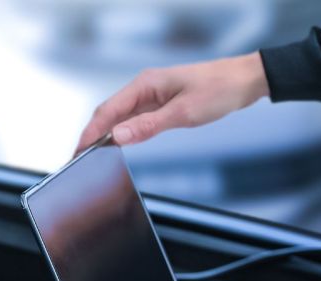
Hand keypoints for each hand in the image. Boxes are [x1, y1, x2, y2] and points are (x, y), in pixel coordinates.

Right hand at [75, 51, 269, 153]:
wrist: (242, 81)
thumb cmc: (218, 90)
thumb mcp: (183, 113)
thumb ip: (148, 126)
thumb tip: (118, 136)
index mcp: (145, 85)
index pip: (107, 110)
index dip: (90, 132)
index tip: (78, 151)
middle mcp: (144, 88)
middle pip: (108, 113)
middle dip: (92, 135)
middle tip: (79, 159)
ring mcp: (152, 96)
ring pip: (120, 116)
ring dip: (105, 135)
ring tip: (92, 156)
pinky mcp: (160, 104)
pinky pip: (134, 118)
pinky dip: (123, 132)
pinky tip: (118, 144)